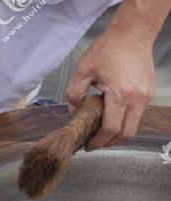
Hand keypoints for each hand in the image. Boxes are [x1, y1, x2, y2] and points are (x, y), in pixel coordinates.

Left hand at [64, 0, 168, 150]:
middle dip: (109, 142)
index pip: (111, 128)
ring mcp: (146, 96)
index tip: (88, 145)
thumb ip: (74, 94)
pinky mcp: (148, 92)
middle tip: (94, 142)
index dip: (98, 141)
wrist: (133, 32)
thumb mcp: (83, 70)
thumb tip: (74, 112)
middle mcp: (138, 98)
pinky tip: (109, 116)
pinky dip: (123, 120)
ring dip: (117, 132)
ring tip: (99, 130)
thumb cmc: (110, 48)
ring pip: (133, 125)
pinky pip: (136, 114)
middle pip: (126, 133)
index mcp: (122, 94)